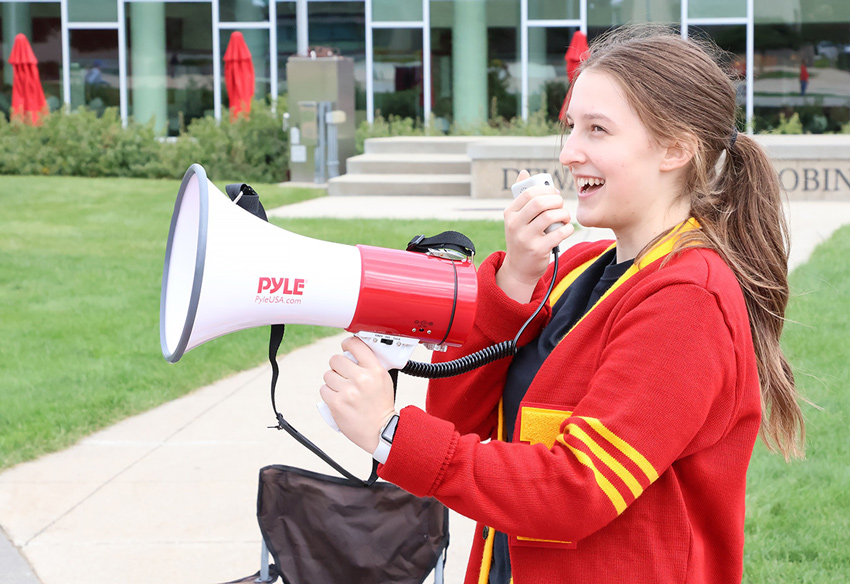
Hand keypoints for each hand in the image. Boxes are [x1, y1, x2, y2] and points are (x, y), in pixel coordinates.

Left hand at [320, 336, 396, 454]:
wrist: (381, 431)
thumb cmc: (382, 406)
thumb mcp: (384, 380)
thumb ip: (370, 365)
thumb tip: (353, 353)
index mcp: (375, 370)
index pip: (355, 345)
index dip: (347, 344)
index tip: (346, 348)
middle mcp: (361, 379)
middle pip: (336, 359)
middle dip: (338, 366)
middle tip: (344, 375)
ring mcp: (348, 391)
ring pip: (328, 375)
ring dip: (332, 381)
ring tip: (343, 390)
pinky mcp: (336, 404)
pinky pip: (324, 390)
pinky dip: (329, 394)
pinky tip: (338, 399)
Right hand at [498, 170, 573, 301]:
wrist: (519, 268)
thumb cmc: (522, 238)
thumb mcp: (517, 218)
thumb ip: (522, 197)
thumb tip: (524, 172)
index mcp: (510, 214)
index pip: (528, 193)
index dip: (545, 189)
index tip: (554, 193)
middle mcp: (515, 225)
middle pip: (539, 203)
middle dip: (555, 200)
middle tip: (560, 205)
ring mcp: (525, 238)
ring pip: (550, 216)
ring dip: (563, 214)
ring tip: (564, 218)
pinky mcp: (538, 250)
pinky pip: (559, 233)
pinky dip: (568, 229)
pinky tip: (566, 229)